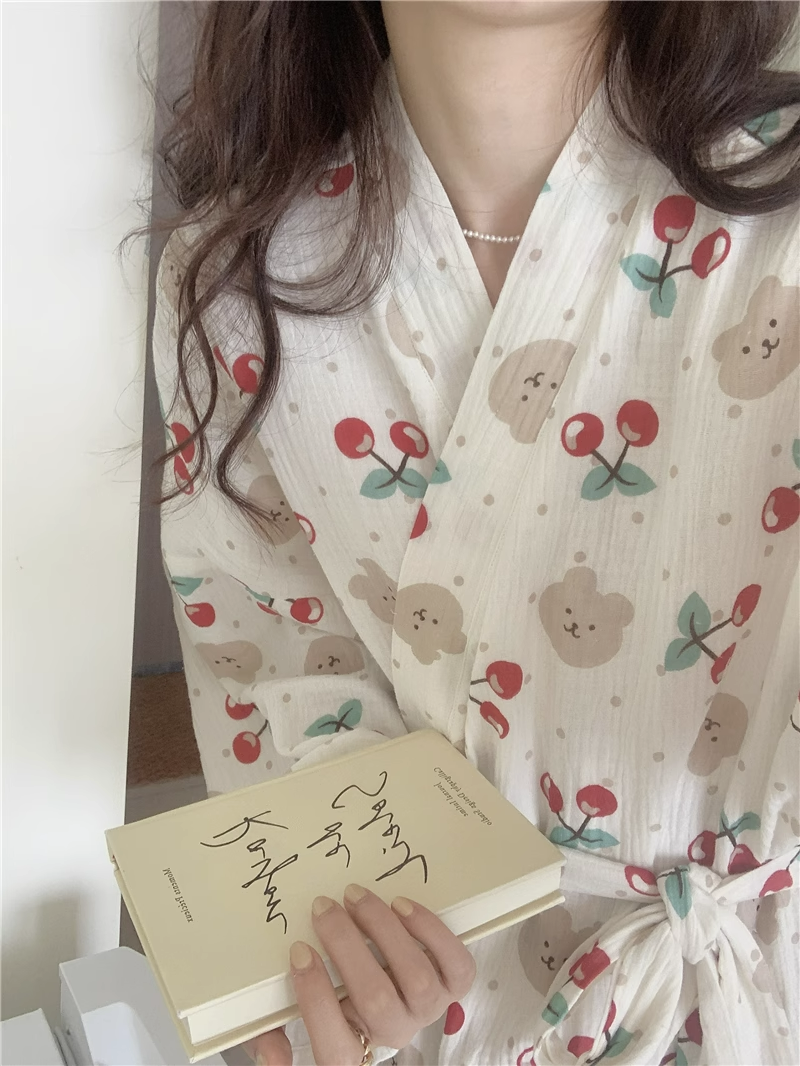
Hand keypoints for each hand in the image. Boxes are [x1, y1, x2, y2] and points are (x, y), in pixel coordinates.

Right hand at [247, 884, 475, 1064]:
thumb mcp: (283, 1017)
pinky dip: (432, 932)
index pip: (334, 1043)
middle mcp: (392, 1035)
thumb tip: (272, 1059)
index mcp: (348, 1051)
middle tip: (322, 907)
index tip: (298, 950)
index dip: (316, 996)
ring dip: (384, 930)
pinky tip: (401, 905)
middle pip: (376, 1001)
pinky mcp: (451, 985)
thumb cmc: (324, 996)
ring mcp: (426, 1010)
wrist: (372, 984)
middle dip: (347, 947)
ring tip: (356, 897)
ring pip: (416, 978)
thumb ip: (266, 1035)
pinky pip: (455, 966)